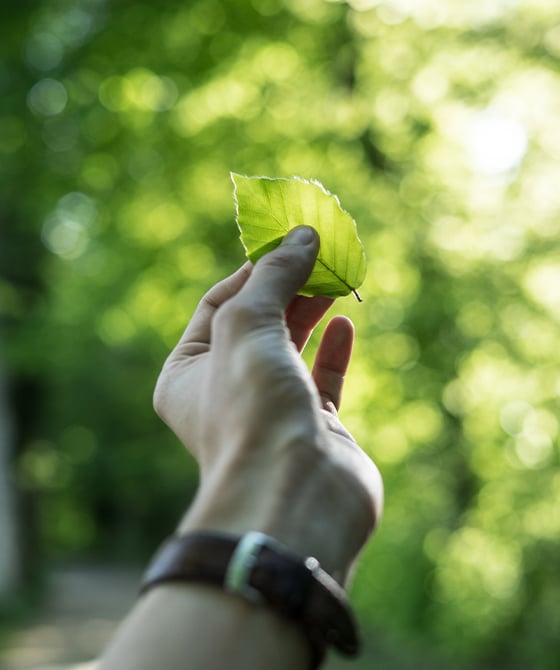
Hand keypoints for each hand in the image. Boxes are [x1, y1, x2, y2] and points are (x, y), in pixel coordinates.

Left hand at [153, 226, 382, 582]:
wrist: (295, 493)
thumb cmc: (251, 406)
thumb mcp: (248, 324)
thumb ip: (274, 275)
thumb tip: (304, 234)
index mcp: (186, 373)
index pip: (216, 304)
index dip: (251, 270)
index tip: (286, 242)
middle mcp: (224, 393)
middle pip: (257, 323)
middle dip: (286, 287)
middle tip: (318, 256)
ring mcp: (271, 411)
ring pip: (291, 348)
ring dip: (311, 312)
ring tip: (335, 279)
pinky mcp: (314, 427)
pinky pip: (323, 379)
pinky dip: (333, 350)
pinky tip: (346, 323)